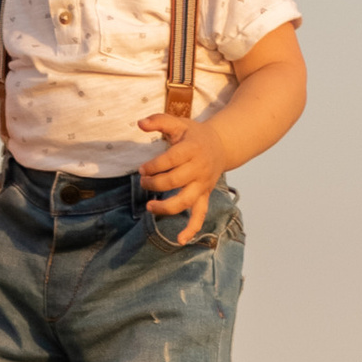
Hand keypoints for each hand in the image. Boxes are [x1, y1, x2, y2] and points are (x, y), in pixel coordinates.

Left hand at [143, 111, 231, 241]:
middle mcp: (198, 169)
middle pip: (173, 181)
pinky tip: (180, 240)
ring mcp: (202, 185)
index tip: (142, 169)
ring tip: (150, 206)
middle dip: (154, 183)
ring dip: (165, 207)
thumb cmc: (195, 135)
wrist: (222, 145)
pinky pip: (200, 215)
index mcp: (191, 150)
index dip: (152, 167)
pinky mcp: (204, 196)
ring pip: (184, 200)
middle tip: (143, 181)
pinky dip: (191, 229)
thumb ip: (159, 120)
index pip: (169, 161)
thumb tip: (139, 123)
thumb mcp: (179, 123)